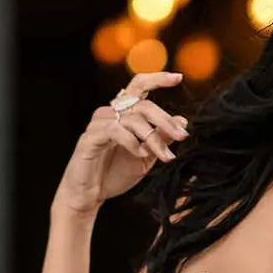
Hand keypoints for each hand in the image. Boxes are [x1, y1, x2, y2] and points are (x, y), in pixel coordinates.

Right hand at [53, 71, 188, 215]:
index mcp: (124, 113)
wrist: (90, 194)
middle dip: (166, 121)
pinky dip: (132, 142)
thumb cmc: (115, 173)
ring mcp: (100, 123)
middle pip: (143, 105)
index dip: (158, 79)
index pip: (139, 86)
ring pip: (134, 120)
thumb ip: (162, 137)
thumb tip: (182, 121)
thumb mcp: (147, 156)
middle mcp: (111, 113)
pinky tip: (140, 154)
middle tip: (183, 136)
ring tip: (165, 156)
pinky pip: (116, 131)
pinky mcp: (91, 137)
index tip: (178, 77)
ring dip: (153, 138)